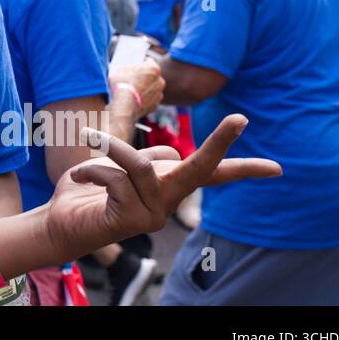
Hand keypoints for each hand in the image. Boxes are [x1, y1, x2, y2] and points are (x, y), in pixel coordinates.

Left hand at [44, 115, 279, 260]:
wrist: (60, 221)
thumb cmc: (89, 190)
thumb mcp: (114, 159)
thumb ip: (134, 139)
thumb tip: (152, 119)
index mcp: (167, 184)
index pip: (211, 174)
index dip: (242, 167)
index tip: (278, 167)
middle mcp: (167, 202)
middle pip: (200, 169)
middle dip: (220, 144)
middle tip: (240, 118)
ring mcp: (152, 215)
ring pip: (139, 163)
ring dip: (109, 148)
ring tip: (91, 143)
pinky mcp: (131, 221)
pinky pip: (115, 178)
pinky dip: (92, 170)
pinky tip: (81, 179)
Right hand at [110, 58, 163, 115]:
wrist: (123, 106)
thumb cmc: (122, 85)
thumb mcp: (120, 70)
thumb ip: (129, 69)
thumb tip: (128, 70)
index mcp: (153, 69)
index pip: (149, 62)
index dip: (141, 63)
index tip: (135, 66)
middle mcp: (160, 81)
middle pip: (152, 76)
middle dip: (144, 77)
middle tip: (133, 79)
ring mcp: (159, 94)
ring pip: (152, 89)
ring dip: (145, 89)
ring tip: (133, 91)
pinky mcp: (155, 105)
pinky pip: (150, 100)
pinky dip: (144, 100)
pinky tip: (135, 100)